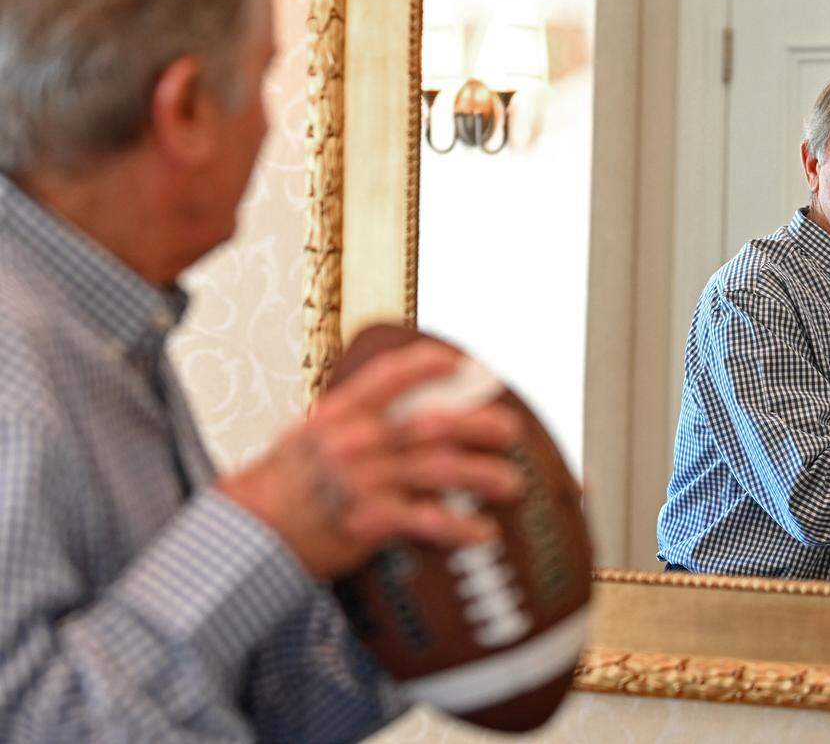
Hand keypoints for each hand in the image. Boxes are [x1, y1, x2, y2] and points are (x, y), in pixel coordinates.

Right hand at [217, 340, 524, 579]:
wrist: (251, 532)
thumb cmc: (284, 484)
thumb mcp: (309, 434)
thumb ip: (351, 417)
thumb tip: (399, 405)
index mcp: (341, 413)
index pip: (390, 376)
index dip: (430, 366)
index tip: (462, 364)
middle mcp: (357, 441)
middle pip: (433, 423)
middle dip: (478, 424)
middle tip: (510, 429)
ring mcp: (365, 479)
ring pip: (439, 469)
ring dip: (483, 475)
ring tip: (511, 482)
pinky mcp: (369, 520)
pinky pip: (426, 520)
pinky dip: (460, 527)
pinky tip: (482, 532)